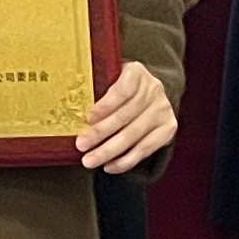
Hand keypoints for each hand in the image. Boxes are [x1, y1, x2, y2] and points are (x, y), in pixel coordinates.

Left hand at [78, 59, 176, 175]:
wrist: (148, 92)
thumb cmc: (118, 86)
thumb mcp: (109, 78)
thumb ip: (96, 88)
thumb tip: (70, 107)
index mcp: (136, 72)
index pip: (121, 90)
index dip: (105, 105)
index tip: (88, 118)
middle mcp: (154, 89)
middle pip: (124, 116)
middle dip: (100, 133)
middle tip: (81, 145)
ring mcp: (163, 109)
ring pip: (133, 135)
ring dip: (109, 151)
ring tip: (90, 161)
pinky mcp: (168, 128)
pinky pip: (145, 149)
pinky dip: (125, 160)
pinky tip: (109, 166)